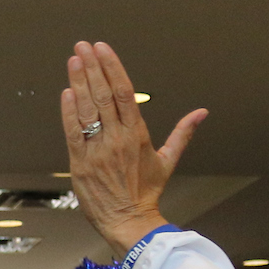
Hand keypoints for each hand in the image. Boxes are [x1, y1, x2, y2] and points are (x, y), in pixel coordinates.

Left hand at [62, 40, 208, 255]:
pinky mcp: (81, 164)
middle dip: (92, 67)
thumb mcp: (168, 160)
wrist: (129, 222)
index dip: (112, 67)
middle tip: (83, 45)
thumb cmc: (147, 193)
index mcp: (137, 134)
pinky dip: (69, 112)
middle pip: (104, 95)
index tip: (102, 48)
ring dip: (79, 82)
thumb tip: (202, 112)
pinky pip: (73, 133)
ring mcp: (98, 151)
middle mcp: (117, 138)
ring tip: (73, 59)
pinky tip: (66, 92)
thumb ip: (183, 133)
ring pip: (87, 110)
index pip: (125, 92)